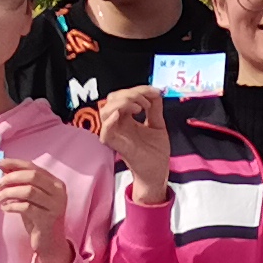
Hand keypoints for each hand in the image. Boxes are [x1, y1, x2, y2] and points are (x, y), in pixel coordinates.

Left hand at [0, 154, 73, 262]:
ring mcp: (55, 205)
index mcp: (55, 182)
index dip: (14, 164)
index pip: (33, 166)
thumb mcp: (30, 198)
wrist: (50, 242)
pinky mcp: (47, 219)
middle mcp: (58, 191)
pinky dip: (11, 206)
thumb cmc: (38, 218)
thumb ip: (20, 184)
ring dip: (9, 192)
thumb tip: (2, 169)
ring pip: (29, 191)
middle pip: (32, 176)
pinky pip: (26, 207)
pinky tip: (5, 208)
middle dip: (11, 178)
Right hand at [92, 84, 171, 199]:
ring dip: (123, 103)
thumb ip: (155, 108)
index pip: (122, 96)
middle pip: (111, 100)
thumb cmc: (155, 153)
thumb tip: (155, 92)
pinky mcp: (116, 145)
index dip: (138, 89)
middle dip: (130, 93)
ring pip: (105, 111)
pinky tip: (123, 114)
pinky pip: (105, 131)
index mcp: (126, 118)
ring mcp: (115, 134)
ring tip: (139, 108)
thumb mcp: (157, 124)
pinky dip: (111, 120)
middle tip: (146, 102)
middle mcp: (118, 124)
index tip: (154, 92)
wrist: (158, 172)